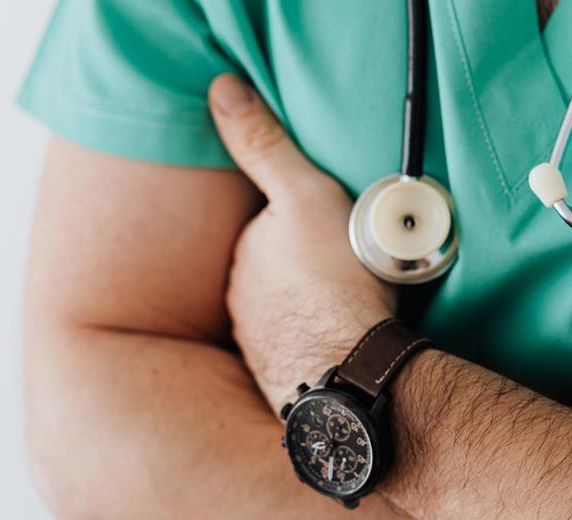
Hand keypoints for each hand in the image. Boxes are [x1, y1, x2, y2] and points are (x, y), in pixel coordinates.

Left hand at [208, 74, 394, 408]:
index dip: (301, 226)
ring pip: (284, 312)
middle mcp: (241, 301)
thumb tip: (221, 90)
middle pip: (274, 272)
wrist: (350, 368)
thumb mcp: (304, 195)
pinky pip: (299, 349)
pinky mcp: (281, 378)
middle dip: (302, 268)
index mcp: (244, 255)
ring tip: (349, 306)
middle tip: (348, 267)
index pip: (266, 230)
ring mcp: (259, 343)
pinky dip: (316, 341)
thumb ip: (263, 144)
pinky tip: (342, 342)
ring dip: (309, 307)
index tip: (332, 231)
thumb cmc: (334, 279)